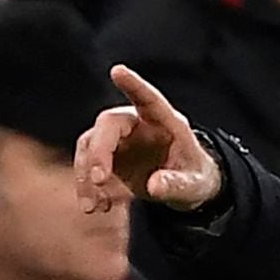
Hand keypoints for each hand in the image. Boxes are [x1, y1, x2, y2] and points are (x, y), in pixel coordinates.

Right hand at [76, 63, 222, 211]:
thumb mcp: (193, 185)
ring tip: (93, 207)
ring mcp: (119, 138)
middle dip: (99, 151)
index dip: (133, 84)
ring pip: (90, 144)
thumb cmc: (193, 178)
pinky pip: (87, 165)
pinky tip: (98, 207)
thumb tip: (154, 186)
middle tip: (99, 181)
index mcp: (164, 122)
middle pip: (108, 125)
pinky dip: (87, 187)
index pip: (148, 99)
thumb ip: (176, 184)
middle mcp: (137, 123)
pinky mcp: (107, 155)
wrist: (184, 187)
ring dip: (86, 174)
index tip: (117, 71)